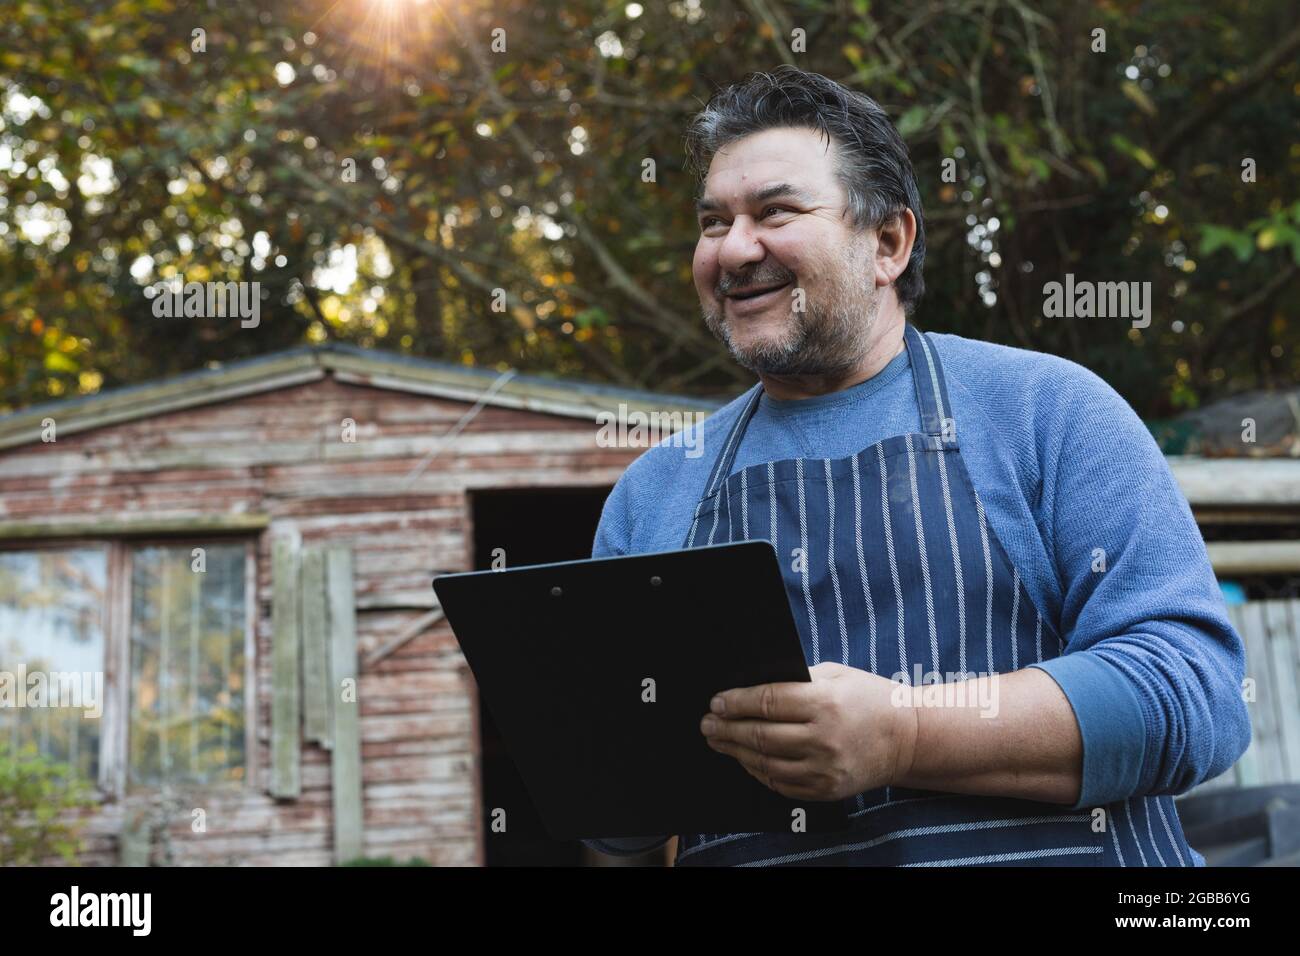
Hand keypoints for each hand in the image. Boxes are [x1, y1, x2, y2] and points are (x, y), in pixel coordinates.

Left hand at [700, 662, 917, 801]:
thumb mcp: (835, 674)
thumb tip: (750, 683)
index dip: (736, 703)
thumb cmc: (868, 698)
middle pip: (760, 735)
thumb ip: (796, 678)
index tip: (716, 702)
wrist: (909, 738)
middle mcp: (823, 738)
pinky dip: (758, 772)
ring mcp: (825, 768)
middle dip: (727, 729)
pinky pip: (781, 784)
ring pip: (766, 763)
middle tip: (707, 724)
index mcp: (824, 702)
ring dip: (736, 752)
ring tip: (719, 742)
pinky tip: (746, 760)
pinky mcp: (826, 790)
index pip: (767, 702)